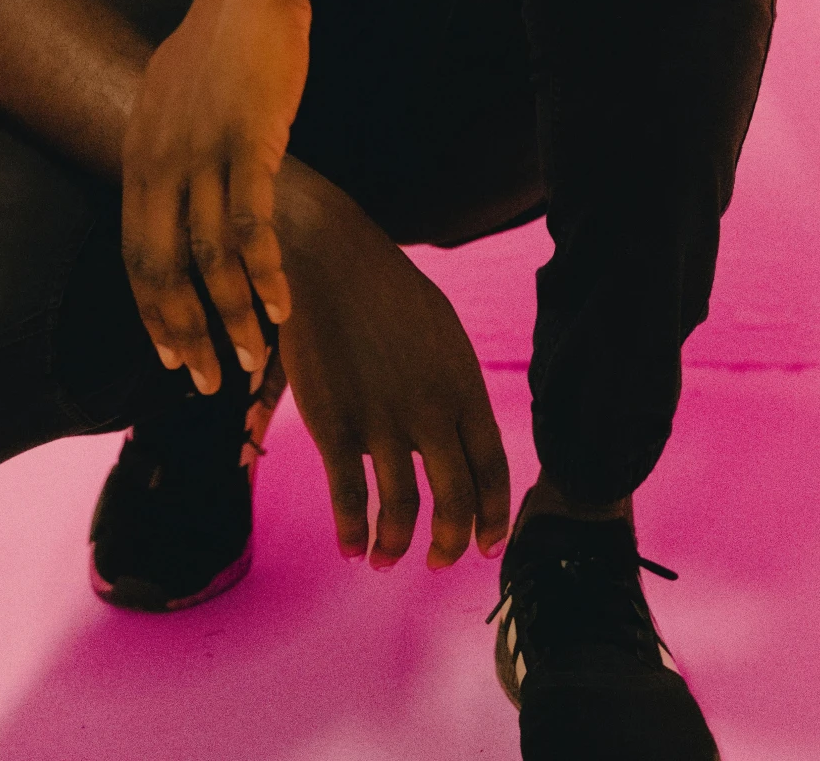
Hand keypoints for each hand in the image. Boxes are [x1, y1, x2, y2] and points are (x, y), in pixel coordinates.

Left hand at [120, 0, 311, 394]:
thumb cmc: (223, 38)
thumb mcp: (172, 94)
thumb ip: (164, 147)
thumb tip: (163, 184)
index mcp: (138, 154)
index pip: (133, 253)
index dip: (152, 312)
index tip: (173, 359)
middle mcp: (158, 160)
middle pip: (160, 269)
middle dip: (185, 334)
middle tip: (209, 384)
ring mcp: (201, 152)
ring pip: (207, 258)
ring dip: (231, 317)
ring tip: (254, 363)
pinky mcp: (247, 140)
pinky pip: (251, 225)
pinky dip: (264, 273)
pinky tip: (281, 307)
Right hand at [275, 163, 510, 569]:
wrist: (327, 257)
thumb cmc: (384, 288)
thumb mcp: (441, 331)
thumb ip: (455, 384)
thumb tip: (461, 426)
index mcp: (463, 386)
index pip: (492, 470)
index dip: (493, 516)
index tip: (485, 545)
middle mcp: (431, 411)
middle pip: (454, 501)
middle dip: (450, 543)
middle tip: (439, 562)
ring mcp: (382, 422)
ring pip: (402, 511)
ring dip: (395, 546)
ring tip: (385, 560)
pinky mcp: (335, 426)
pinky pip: (350, 500)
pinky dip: (353, 534)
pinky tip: (351, 548)